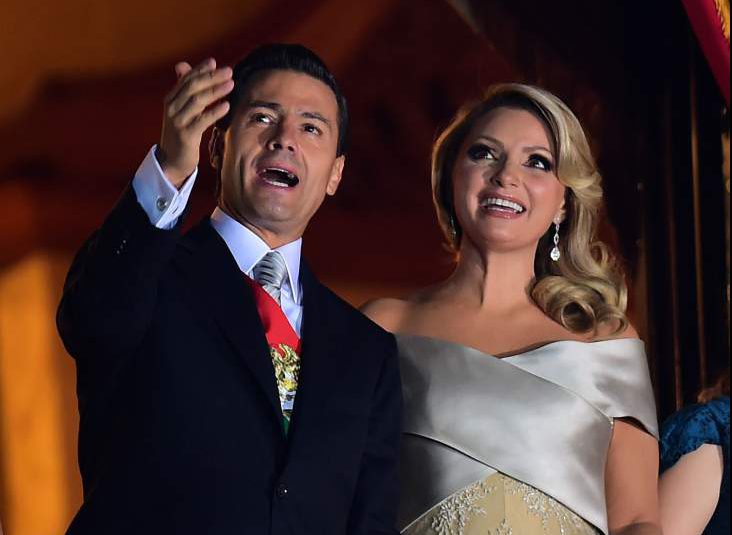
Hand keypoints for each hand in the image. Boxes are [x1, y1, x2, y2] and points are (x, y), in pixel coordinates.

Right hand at [157, 58, 233, 187]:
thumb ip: (184, 89)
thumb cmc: (181, 133)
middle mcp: (172, 108)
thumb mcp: (181, 110)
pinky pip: (202, 120)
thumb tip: (183, 64)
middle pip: (192, 87)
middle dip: (211, 77)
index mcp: (171, 99)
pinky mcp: (186, 135)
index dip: (200, 69)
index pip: (186, 79)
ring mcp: (177, 121)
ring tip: (231, 84)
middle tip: (228, 71)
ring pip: (197, 100)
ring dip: (215, 91)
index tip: (214, 62)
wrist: (172, 161)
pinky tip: (226, 106)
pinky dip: (214, 112)